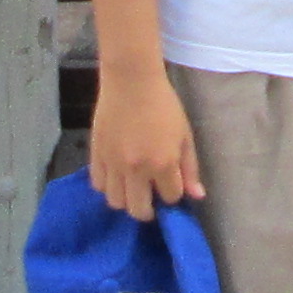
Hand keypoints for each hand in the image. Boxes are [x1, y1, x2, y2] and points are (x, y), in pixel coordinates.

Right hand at [90, 68, 201, 216]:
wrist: (132, 82)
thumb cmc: (164, 105)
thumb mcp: (184, 135)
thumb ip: (189, 168)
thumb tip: (196, 196)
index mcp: (163, 164)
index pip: (170, 198)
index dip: (173, 194)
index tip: (172, 184)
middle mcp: (136, 169)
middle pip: (139, 210)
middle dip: (148, 210)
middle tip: (151, 199)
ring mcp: (114, 164)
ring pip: (116, 202)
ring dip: (127, 199)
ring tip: (133, 187)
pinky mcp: (96, 155)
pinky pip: (98, 184)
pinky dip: (108, 185)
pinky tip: (117, 175)